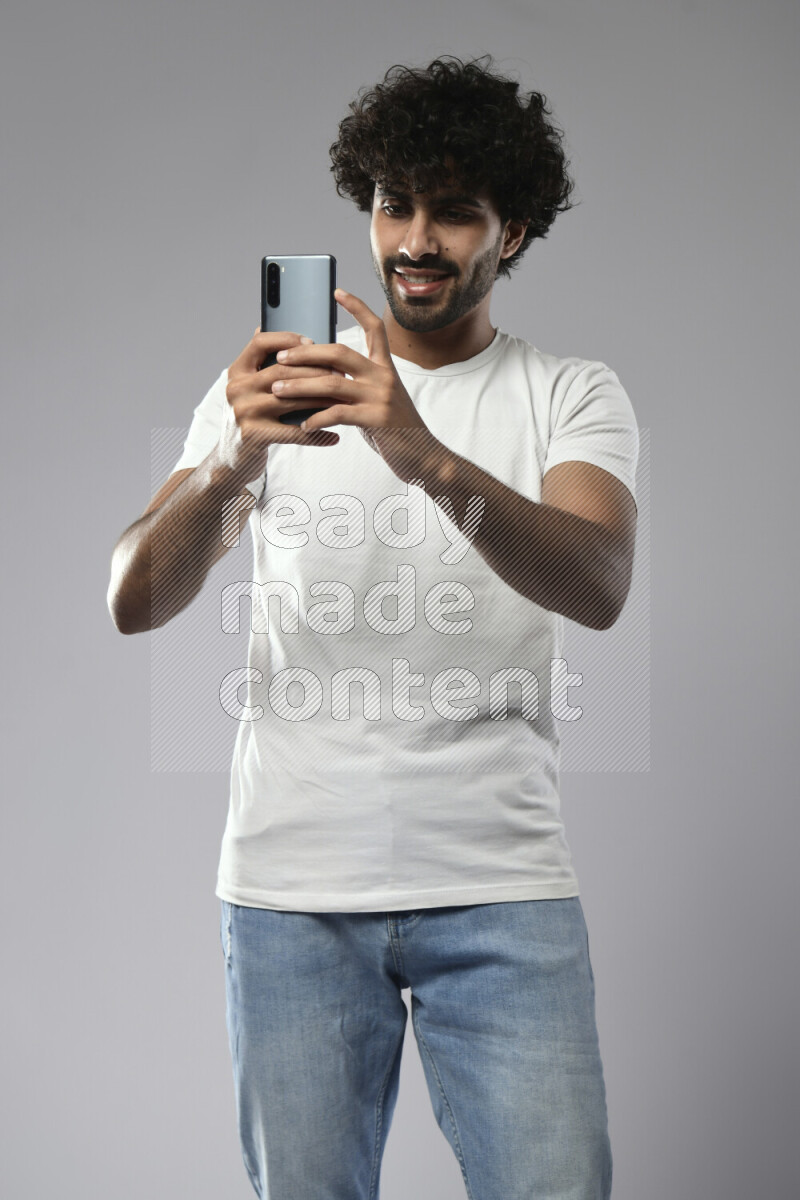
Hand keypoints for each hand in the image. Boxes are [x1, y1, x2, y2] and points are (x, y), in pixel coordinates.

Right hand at [214, 329, 340, 485]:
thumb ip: (266, 366)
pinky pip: (293, 433)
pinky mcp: (253, 436)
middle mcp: (237, 389)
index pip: (260, 343)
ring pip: (291, 400)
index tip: (312, 343)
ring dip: (321, 400)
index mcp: (237, 371)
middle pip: (282, 371)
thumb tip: (299, 342)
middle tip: (340, 375)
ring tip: (343, 400)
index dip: (287, 339)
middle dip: (315, 371)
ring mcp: (244, 412)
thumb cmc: (251, 417)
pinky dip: (317, 435)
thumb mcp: (250, 389)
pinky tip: (334, 437)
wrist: (233, 457)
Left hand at [270, 289, 437, 480]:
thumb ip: (358, 386)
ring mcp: (381, 397)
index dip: (357, 307)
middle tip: (280, 357)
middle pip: (339, 352)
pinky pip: (337, 414)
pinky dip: (316, 419)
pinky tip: (303, 425)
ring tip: (277, 391)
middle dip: (305, 353)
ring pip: (332, 383)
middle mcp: (384, 377)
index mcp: (386, 368)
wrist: (424, 456)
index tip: (337, 292)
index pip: (374, 328)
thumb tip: (324, 377)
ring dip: (300, 386)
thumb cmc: (397, 430)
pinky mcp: (376, 419)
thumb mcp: (380, 400)